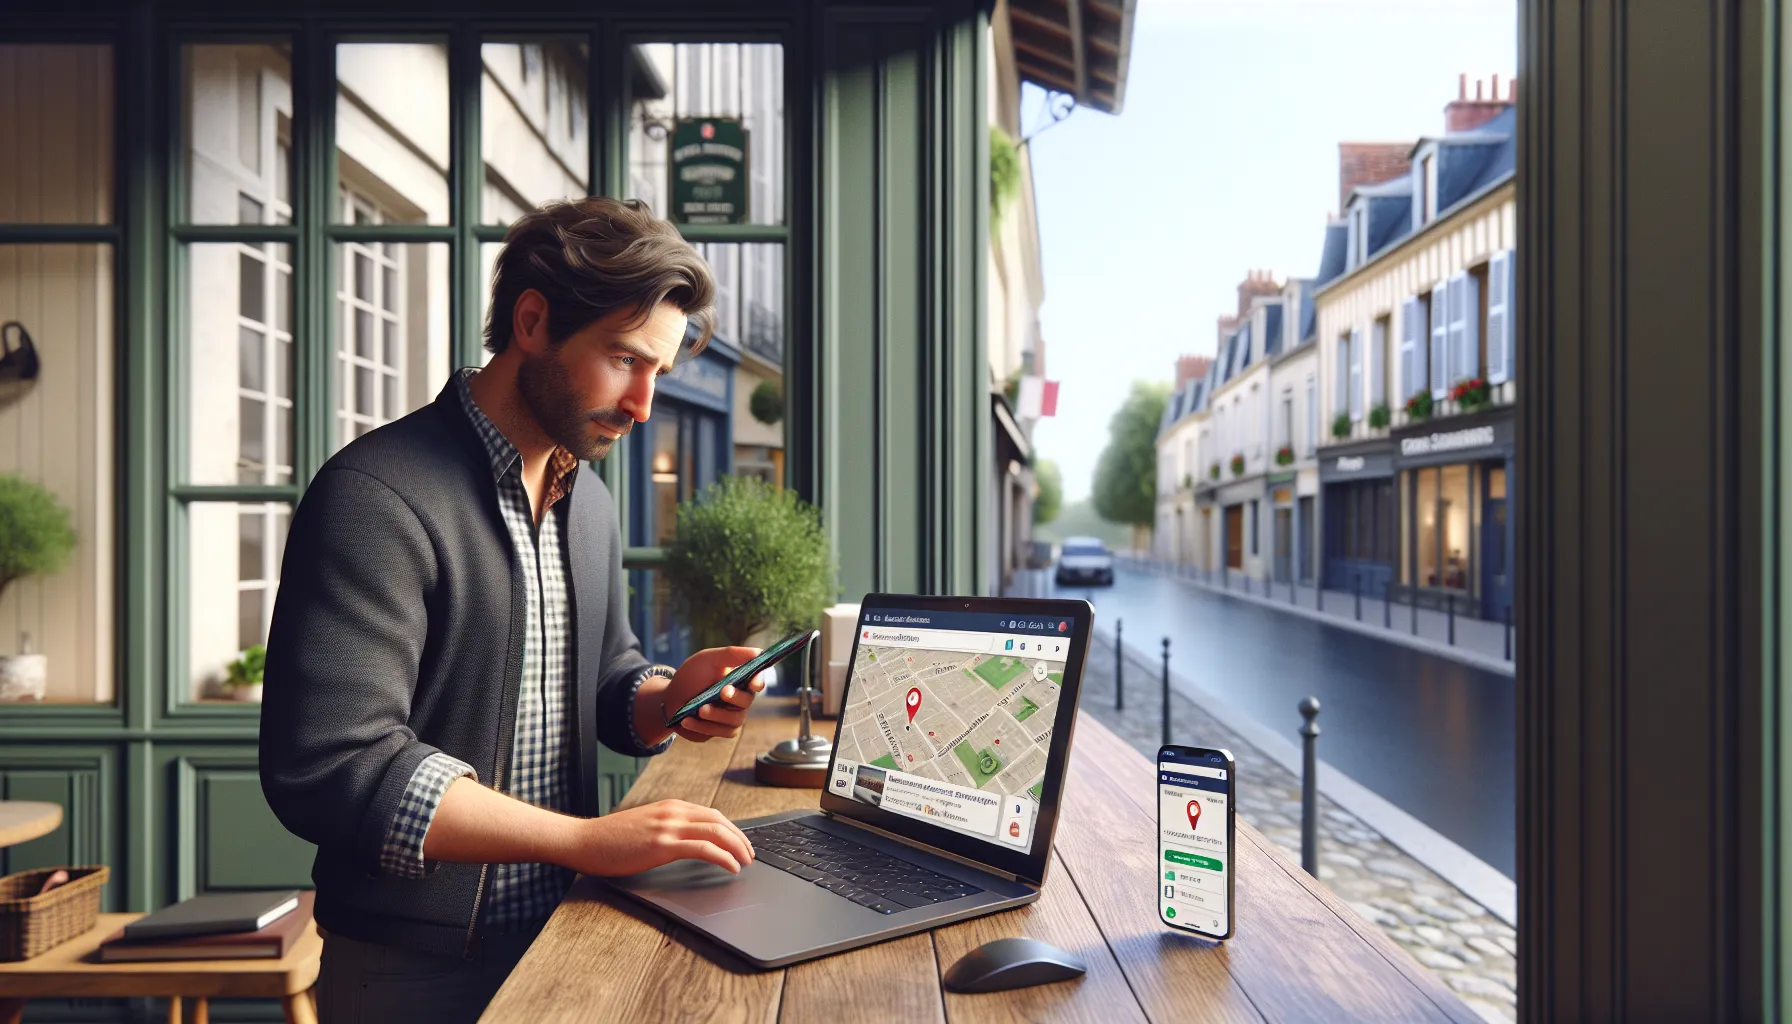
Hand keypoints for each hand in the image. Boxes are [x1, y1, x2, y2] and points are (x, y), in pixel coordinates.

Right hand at [566, 799, 754, 875]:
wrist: (584, 840)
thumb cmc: (609, 839)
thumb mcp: (645, 826)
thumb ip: (667, 829)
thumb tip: (687, 843)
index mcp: (670, 806)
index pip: (712, 814)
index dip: (732, 830)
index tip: (742, 844)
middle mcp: (673, 812)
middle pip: (720, 820)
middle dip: (741, 838)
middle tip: (750, 854)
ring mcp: (668, 826)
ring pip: (716, 831)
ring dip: (737, 847)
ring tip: (746, 862)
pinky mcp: (662, 844)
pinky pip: (703, 848)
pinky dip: (723, 857)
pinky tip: (731, 867)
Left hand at [634, 646, 765, 745]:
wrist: (670, 700)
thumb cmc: (691, 677)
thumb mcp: (707, 659)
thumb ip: (731, 654)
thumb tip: (758, 651)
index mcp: (739, 678)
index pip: (757, 679)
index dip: (759, 681)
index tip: (754, 683)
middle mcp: (739, 697)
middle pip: (747, 701)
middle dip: (735, 697)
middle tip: (722, 692)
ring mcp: (731, 716)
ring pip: (735, 720)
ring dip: (717, 714)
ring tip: (699, 709)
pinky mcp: (721, 730)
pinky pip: (721, 732)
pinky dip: (703, 726)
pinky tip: (687, 720)